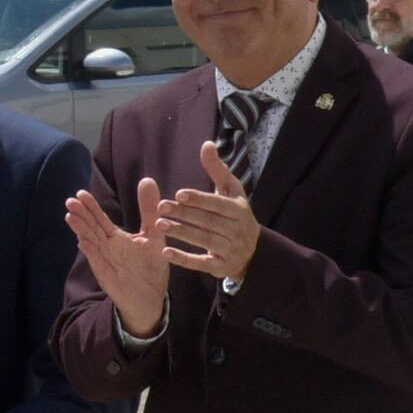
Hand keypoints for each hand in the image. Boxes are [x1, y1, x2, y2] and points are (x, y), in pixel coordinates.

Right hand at [64, 182, 175, 336]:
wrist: (152, 298)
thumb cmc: (151, 267)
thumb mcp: (153, 235)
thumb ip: (149, 210)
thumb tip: (147, 180)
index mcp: (116, 238)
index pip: (100, 219)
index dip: (91, 207)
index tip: (81, 193)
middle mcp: (107, 248)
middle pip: (92, 228)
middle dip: (81, 215)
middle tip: (71, 200)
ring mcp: (106, 261)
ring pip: (91, 242)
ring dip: (81, 230)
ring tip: (71, 216)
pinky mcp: (108, 276)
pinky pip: (99, 262)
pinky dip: (91, 252)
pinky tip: (84, 242)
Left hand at [156, 141, 263, 286]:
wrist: (254, 252)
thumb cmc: (236, 215)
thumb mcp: (231, 192)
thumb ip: (217, 170)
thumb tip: (207, 144)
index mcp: (241, 211)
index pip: (219, 204)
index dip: (200, 199)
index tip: (179, 194)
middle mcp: (239, 231)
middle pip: (209, 222)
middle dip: (185, 214)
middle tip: (161, 207)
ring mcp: (231, 250)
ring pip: (205, 241)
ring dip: (182, 233)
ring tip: (159, 225)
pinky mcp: (222, 268)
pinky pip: (202, 263)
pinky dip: (184, 259)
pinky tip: (166, 252)